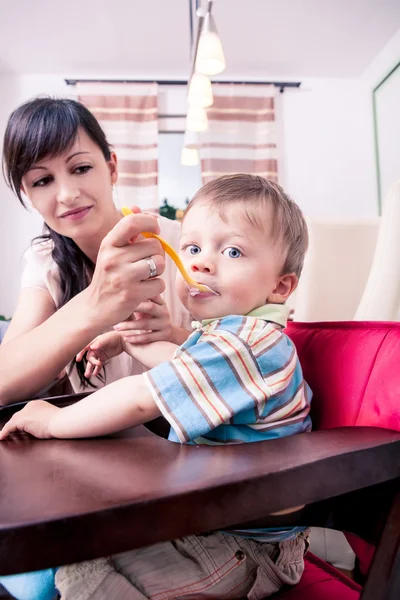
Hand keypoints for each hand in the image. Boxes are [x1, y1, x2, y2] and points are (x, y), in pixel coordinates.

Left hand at [0, 400, 59, 439]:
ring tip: (4, 436)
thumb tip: (41, 426)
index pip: (25, 413)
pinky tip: (2, 438)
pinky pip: (9, 427)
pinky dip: (4, 433)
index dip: (21, 421)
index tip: (19, 428)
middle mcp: (29, 406)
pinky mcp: (22, 420)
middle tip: (9, 433)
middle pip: (17, 416)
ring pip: (13, 421)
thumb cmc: (61, 422)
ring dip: (8, 429)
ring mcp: (25, 412)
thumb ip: (44, 420)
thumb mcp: (51, 418)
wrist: (62, 421)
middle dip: (13, 424)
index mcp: (37, 404)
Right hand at [76, 331, 124, 377]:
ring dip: (90, 368)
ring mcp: (99, 353)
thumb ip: (99, 343)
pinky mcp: (104, 358)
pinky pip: (99, 365)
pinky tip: (95, 374)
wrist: (123, 340)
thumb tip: (92, 347)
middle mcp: (94, 348)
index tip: (78, 359)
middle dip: (92, 362)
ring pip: (92, 362)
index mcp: (93, 342)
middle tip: (97, 364)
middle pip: (90, 357)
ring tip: (88, 375)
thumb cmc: (114, 337)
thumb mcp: (106, 339)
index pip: (84, 348)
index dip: (80, 353)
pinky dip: (97, 369)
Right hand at [84, 209, 165, 330]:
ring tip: (145, 276)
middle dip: (156, 254)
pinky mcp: (132, 295)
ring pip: (159, 264)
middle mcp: (113, 258)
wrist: (96, 307)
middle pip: (154, 245)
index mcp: (109, 244)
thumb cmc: (109, 275)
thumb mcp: (112, 251)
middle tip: (146, 262)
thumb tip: (138, 208)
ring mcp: (123, 277)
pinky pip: (159, 284)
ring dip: (157, 271)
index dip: (150, 222)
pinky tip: (143, 290)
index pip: (132, 222)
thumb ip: (127, 231)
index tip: (155, 229)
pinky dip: (156, 287)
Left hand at [114, 295, 173, 343]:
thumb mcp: (148, 307)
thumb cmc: (150, 318)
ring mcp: (165, 324)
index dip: (139, 293)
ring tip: (116, 327)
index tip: (123, 294)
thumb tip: (117, 292)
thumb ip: (138, 299)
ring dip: (129, 326)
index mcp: (160, 302)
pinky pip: (148, 337)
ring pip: (146, 324)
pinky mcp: (164, 335)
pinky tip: (125, 338)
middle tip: (117, 311)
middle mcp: (164, 311)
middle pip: (150, 307)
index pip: (151, 293)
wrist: (167, 334)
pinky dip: (135, 338)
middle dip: (132, 308)